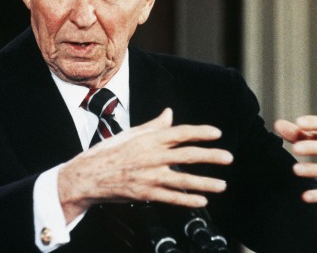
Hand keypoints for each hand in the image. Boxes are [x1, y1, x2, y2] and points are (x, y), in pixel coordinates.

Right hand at [58, 108, 232, 221]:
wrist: (88, 175)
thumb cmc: (108, 152)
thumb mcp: (131, 133)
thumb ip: (153, 125)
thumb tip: (169, 114)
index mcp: (149, 139)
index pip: (181, 132)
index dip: (201, 132)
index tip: (217, 133)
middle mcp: (153, 156)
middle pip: (188, 155)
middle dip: (211, 156)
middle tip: (228, 158)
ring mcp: (150, 176)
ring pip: (184, 180)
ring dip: (206, 183)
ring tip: (221, 185)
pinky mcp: (146, 193)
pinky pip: (172, 198)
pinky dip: (188, 200)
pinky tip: (201, 201)